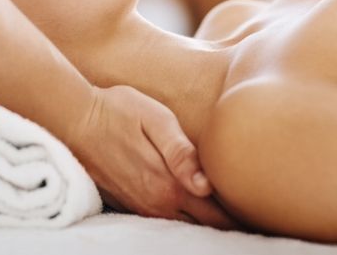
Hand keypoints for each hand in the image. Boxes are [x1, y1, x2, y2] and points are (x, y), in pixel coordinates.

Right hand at [69, 85, 241, 229]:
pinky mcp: (130, 203)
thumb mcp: (155, 119)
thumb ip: (182, 152)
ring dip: (207, 222)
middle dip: (228, 222)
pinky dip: (185, 217)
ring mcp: (142, 206)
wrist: (74, 120)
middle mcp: (157, 203)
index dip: (240, 216)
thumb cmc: (119, 110)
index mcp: (171, 185)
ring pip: (185, 225)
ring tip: (232, 213)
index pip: (217, 215)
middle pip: (205, 226)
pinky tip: (196, 206)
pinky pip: (165, 219)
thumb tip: (206, 185)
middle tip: (255, 216)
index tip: (261, 211)